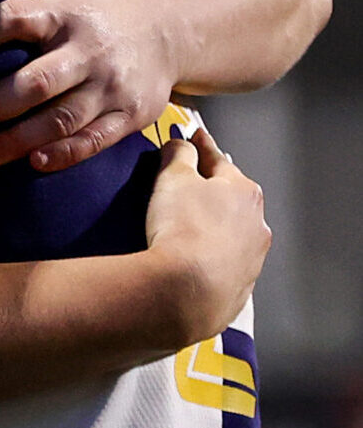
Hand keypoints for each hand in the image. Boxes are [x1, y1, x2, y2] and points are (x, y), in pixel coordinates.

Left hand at [0, 0, 174, 171]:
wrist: (176, 24)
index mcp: (65, 12)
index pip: (12, 20)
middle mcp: (88, 50)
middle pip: (33, 83)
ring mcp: (111, 85)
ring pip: (60, 120)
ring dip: (16, 141)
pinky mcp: (131, 114)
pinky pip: (95, 140)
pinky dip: (65, 154)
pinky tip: (32, 164)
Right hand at [143, 127, 268, 346]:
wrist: (188, 290)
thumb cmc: (183, 230)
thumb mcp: (172, 177)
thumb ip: (178, 155)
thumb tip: (181, 145)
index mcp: (243, 190)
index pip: (218, 159)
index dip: (201, 146)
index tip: (195, 137)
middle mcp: (256, 223)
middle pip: (228, 196)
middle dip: (210, 188)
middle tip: (184, 183)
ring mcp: (252, 257)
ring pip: (230, 230)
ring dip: (212, 224)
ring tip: (183, 226)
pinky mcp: (240, 284)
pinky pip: (224, 260)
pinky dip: (209, 253)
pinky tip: (190, 256)